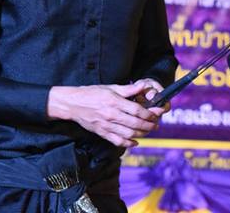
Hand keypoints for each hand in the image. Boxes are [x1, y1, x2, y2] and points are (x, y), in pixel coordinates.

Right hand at [48, 80, 166, 147]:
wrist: (73, 103)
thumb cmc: (92, 93)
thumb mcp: (111, 87)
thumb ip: (128, 89)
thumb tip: (143, 86)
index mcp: (114, 102)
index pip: (137, 110)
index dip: (149, 113)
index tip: (157, 113)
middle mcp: (111, 115)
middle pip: (135, 123)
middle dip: (149, 125)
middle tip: (156, 124)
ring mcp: (106, 125)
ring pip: (128, 134)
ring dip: (141, 134)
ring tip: (148, 131)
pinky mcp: (101, 133)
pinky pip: (117, 141)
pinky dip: (128, 143)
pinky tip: (135, 142)